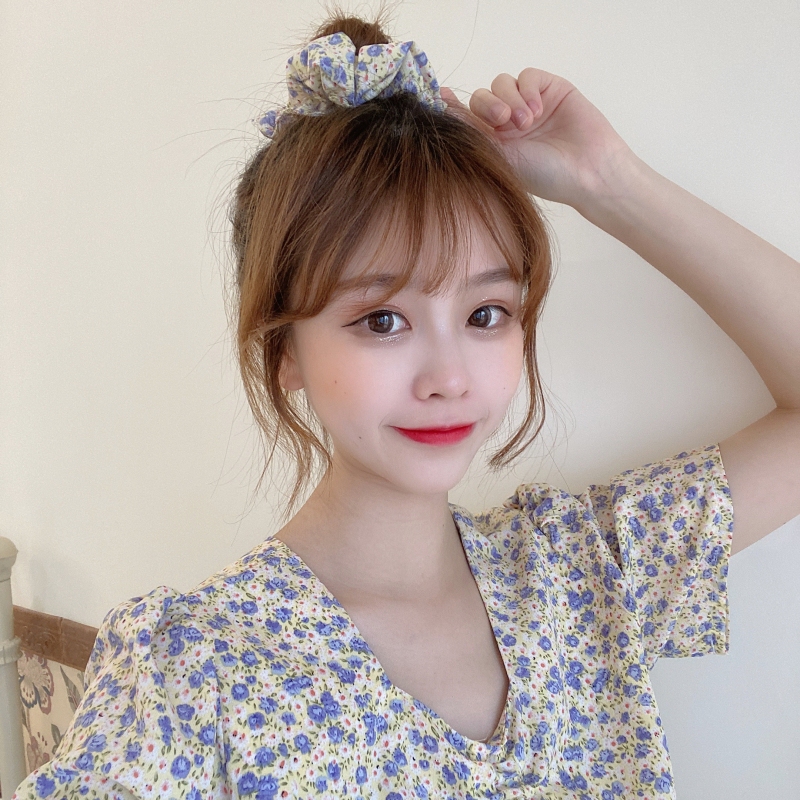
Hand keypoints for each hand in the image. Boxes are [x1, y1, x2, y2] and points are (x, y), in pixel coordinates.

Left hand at [441, 69, 633, 210]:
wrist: (587, 171)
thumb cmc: (545, 175)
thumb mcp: (501, 156)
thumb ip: (473, 132)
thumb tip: (442, 108)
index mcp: (494, 141)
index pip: (467, 116)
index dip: (453, 105)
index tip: (440, 97)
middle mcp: (508, 122)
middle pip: (482, 97)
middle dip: (487, 105)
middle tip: (502, 120)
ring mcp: (528, 104)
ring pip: (501, 84)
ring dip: (509, 99)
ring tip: (525, 122)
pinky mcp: (549, 89)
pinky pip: (526, 76)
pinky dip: (526, 89)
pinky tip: (536, 109)